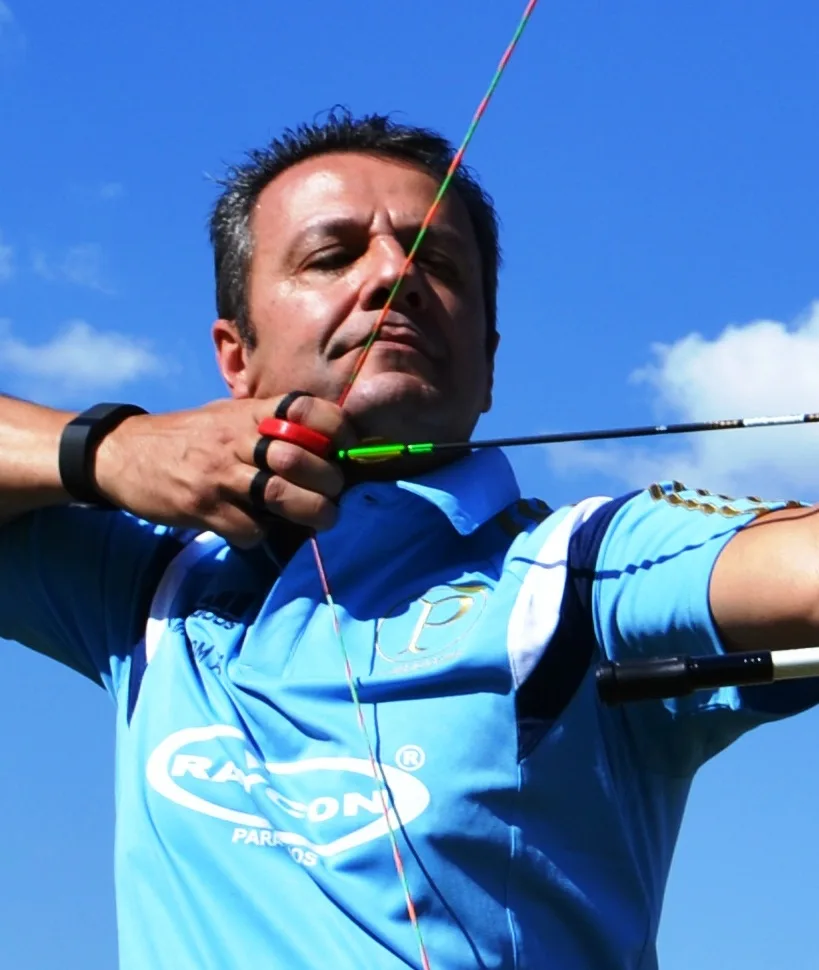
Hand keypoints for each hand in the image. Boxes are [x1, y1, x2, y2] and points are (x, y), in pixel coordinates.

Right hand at [95, 395, 355, 545]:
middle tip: (336, 495)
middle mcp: (237, 439)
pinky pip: (249, 529)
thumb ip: (269, 427)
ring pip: (282, 496)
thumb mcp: (228, 417)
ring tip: (322, 519)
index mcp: (250, 413)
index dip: (338, 430)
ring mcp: (220, 474)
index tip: (350, 448)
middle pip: (303, 460)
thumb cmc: (190, 437)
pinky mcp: (203, 507)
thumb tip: (325, 446)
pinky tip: (256, 529)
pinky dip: (261, 535)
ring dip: (311, 513)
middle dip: (331, 483)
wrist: (123, 453)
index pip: (307, 411)